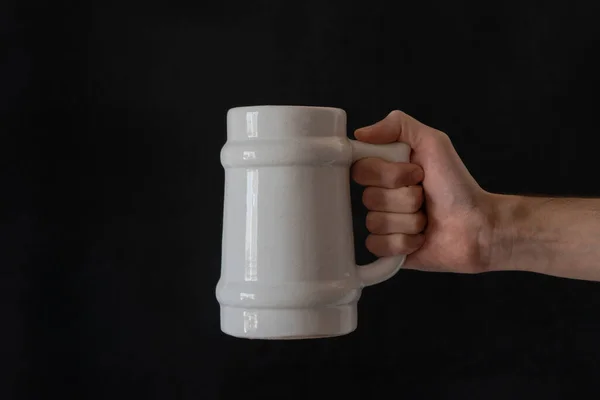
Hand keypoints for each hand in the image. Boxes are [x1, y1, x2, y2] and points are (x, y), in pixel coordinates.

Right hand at [352, 110, 495, 272]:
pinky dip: (404, 242)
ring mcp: (384, 223)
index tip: (416, 173)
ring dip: (409, 221)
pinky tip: (421, 238)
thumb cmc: (458, 186)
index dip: (389, 174)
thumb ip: (398, 126)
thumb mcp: (434, 143)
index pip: (361, 169)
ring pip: (375, 222)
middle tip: (425, 196)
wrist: (479, 226)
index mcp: (386, 170)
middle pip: (368, 198)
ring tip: (427, 219)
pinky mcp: (388, 249)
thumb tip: (360, 134)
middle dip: (405, 198)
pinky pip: (378, 245)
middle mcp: (381, 196)